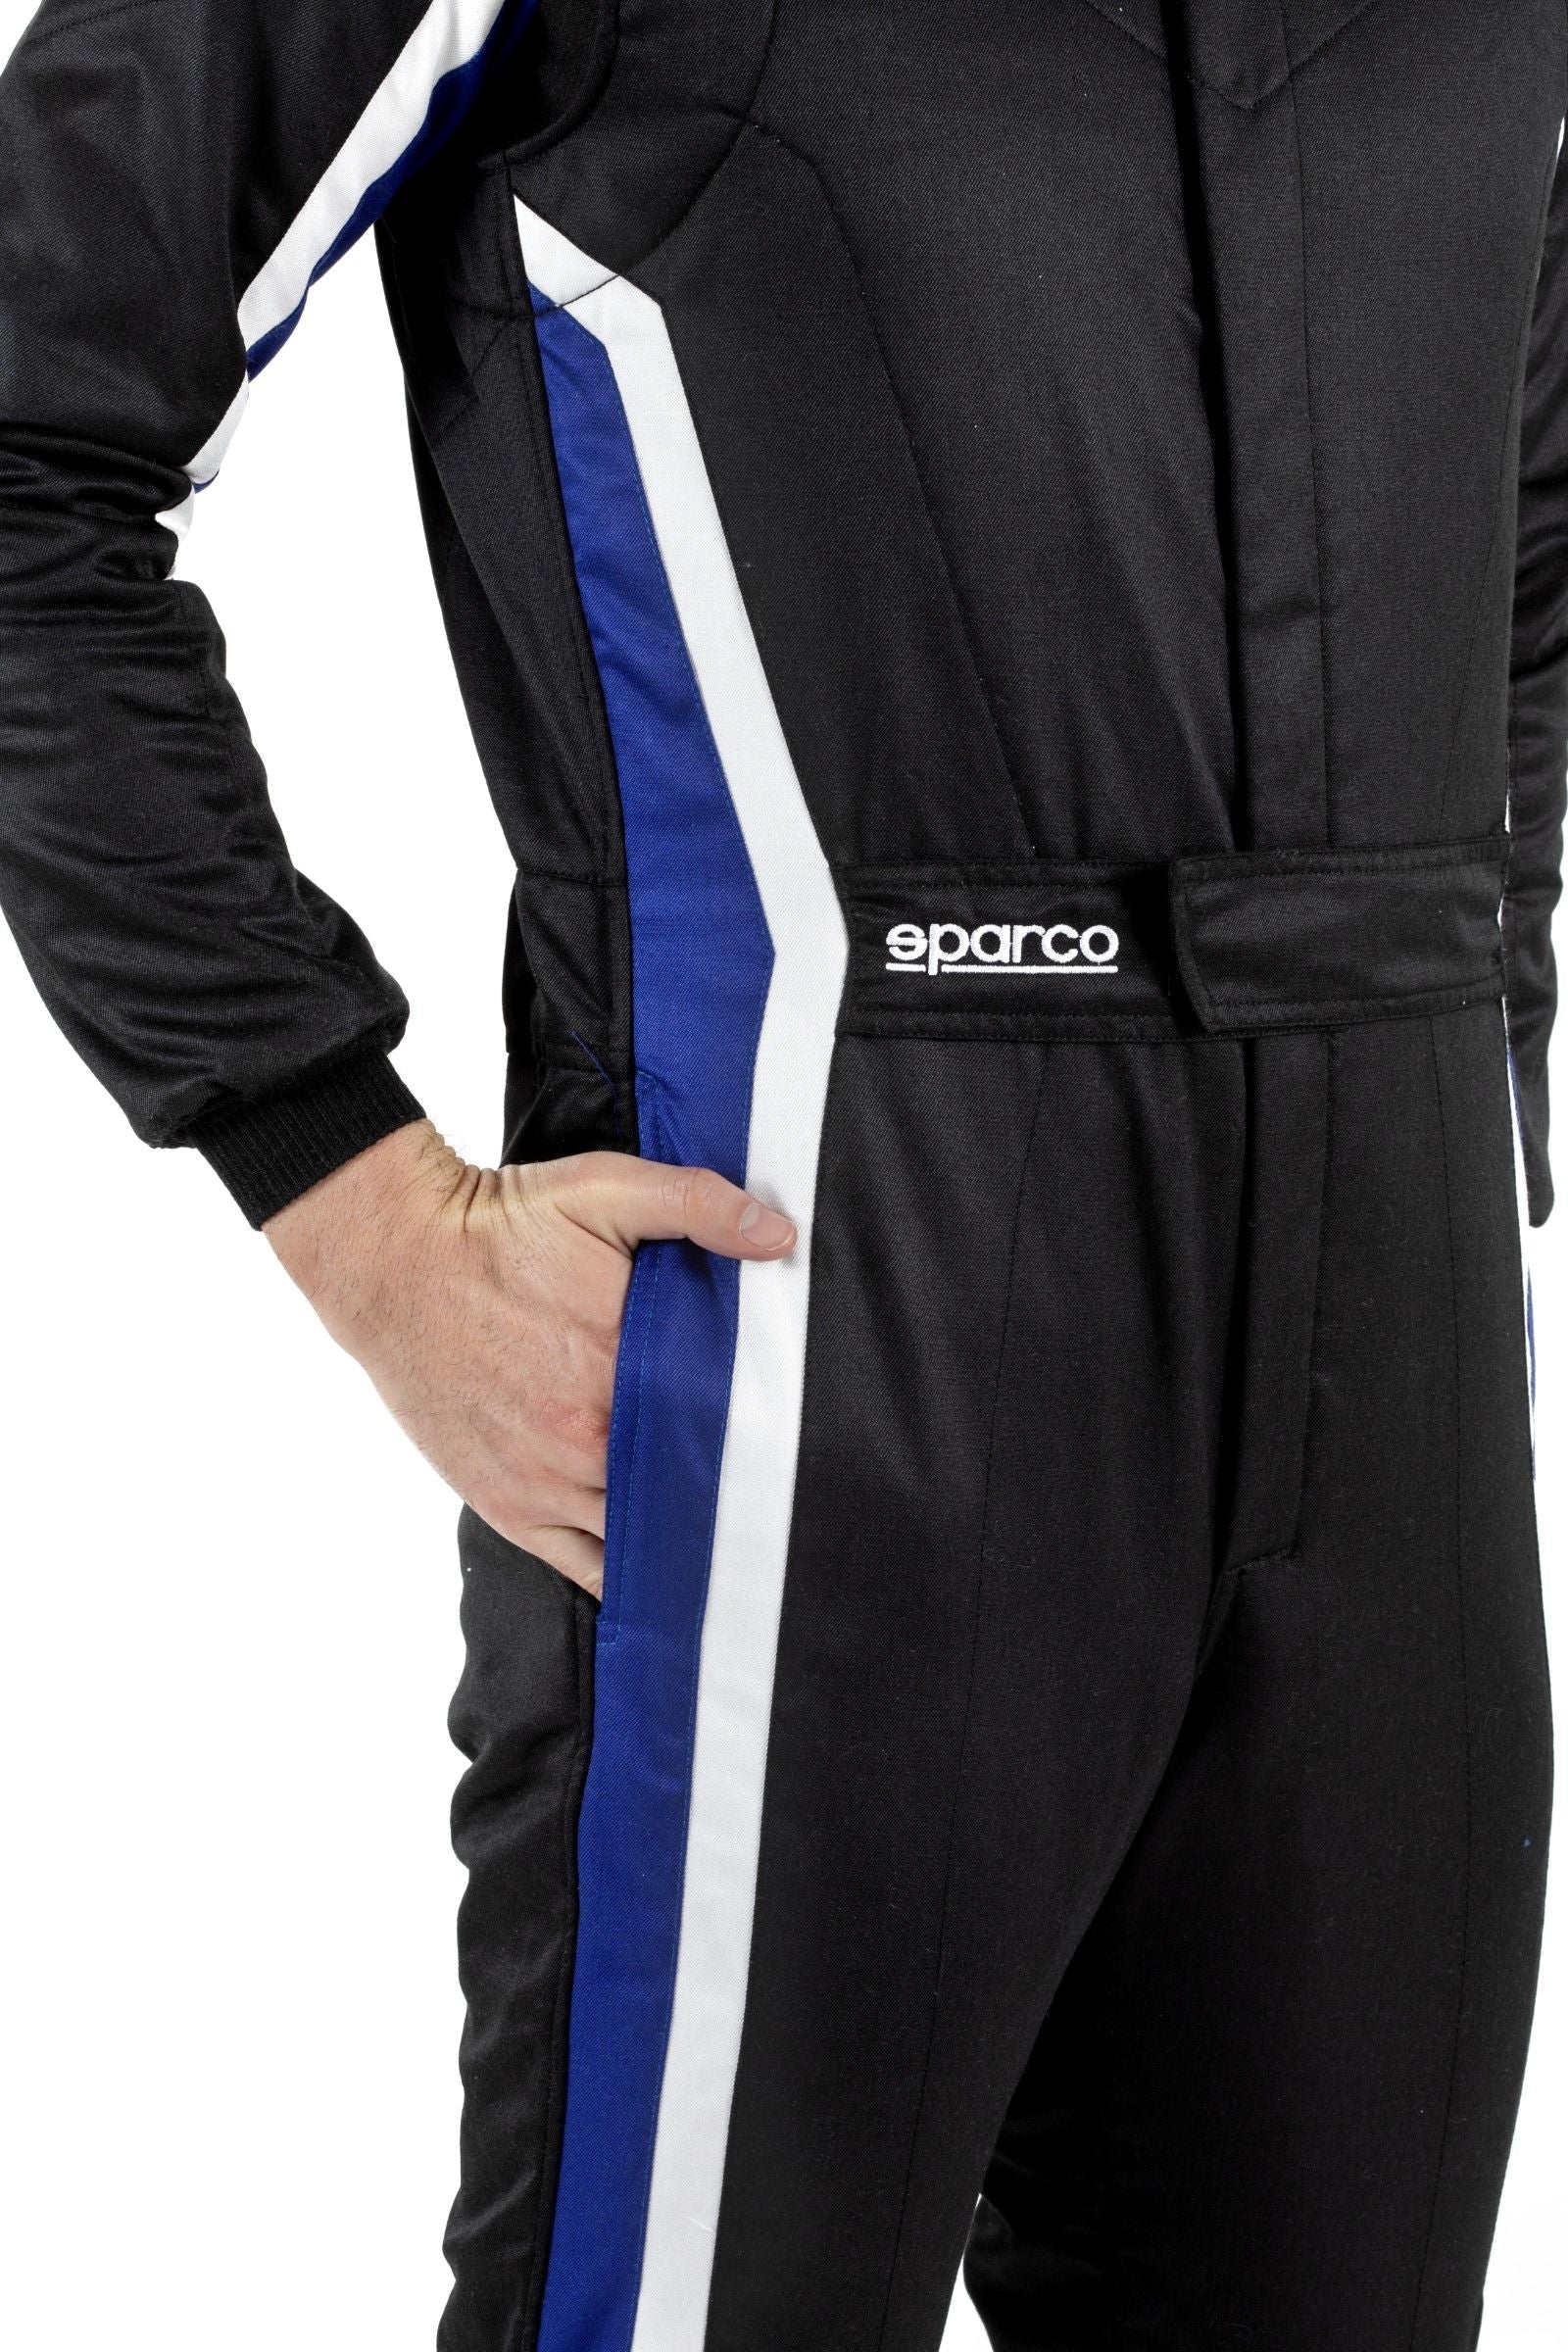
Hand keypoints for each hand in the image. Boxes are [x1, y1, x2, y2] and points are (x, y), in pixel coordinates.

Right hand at [264, 1120, 796, 1596]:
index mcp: (623, 1363)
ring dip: (683, 1532)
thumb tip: (777, 1235)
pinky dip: (628, 1575)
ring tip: (726, 1527)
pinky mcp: (508, 1506)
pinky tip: (661, 1568)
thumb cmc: (499, 1226)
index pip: (723, 1423)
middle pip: (689, 1488)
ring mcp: (545, 1481)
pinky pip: (585, 1569)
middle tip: (770, 1485)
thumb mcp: (603, 1188)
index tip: (788, 1432)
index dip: (761, 1433)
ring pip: (643, 1538)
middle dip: (728, 1487)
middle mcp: (586, 1436)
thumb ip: (696, 1206)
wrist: (394, 1262)